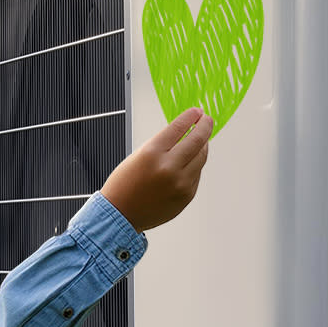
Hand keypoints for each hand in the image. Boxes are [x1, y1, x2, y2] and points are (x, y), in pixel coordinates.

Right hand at [100, 107, 212, 232]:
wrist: (120, 214)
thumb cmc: (124, 185)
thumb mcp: (139, 155)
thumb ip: (163, 144)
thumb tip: (184, 132)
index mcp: (153, 153)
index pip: (179, 127)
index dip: (191, 116)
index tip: (197, 112)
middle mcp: (169, 168)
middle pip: (198, 141)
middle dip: (205, 127)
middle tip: (207, 121)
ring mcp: (181, 183)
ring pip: (202, 157)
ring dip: (203, 145)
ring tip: (201, 140)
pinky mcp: (187, 195)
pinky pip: (197, 174)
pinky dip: (195, 165)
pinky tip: (190, 161)